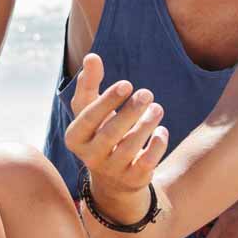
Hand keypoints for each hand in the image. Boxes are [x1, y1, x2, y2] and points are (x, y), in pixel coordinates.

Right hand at [64, 52, 166, 220]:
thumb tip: (92, 57)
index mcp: (75, 137)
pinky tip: (162, 130)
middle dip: (131, 111)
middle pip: (111, 132)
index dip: (109, 100)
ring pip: (130, 147)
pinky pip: (147, 162)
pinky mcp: (133, 180)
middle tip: (147, 93)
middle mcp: (90, 157)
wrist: (113, 178)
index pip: (89, 117)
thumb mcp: (90, 109)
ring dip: (147, 124)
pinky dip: (157, 144)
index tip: (128, 83)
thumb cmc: (99, 132)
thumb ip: (89, 83)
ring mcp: (111, 170)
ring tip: (158, 108)